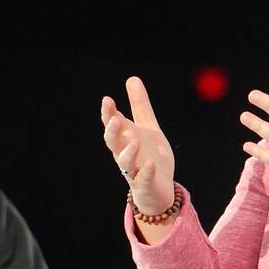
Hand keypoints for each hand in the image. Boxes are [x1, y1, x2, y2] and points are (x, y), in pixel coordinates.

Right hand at [100, 76, 175, 214]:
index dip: (108, 114)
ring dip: (128, 152)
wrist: (160, 189)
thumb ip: (140, 106)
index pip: (112, 125)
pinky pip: (143, 179)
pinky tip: (150, 164)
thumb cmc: (150, 156)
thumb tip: (132, 78)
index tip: (107, 100)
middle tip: (116, 119)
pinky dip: (145, 172)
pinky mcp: (145, 185)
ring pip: (125, 163)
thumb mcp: (148, 128)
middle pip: (113, 143)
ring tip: (135, 141)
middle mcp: (125, 154)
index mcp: (124, 139)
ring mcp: (134, 171)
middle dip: (112, 131)